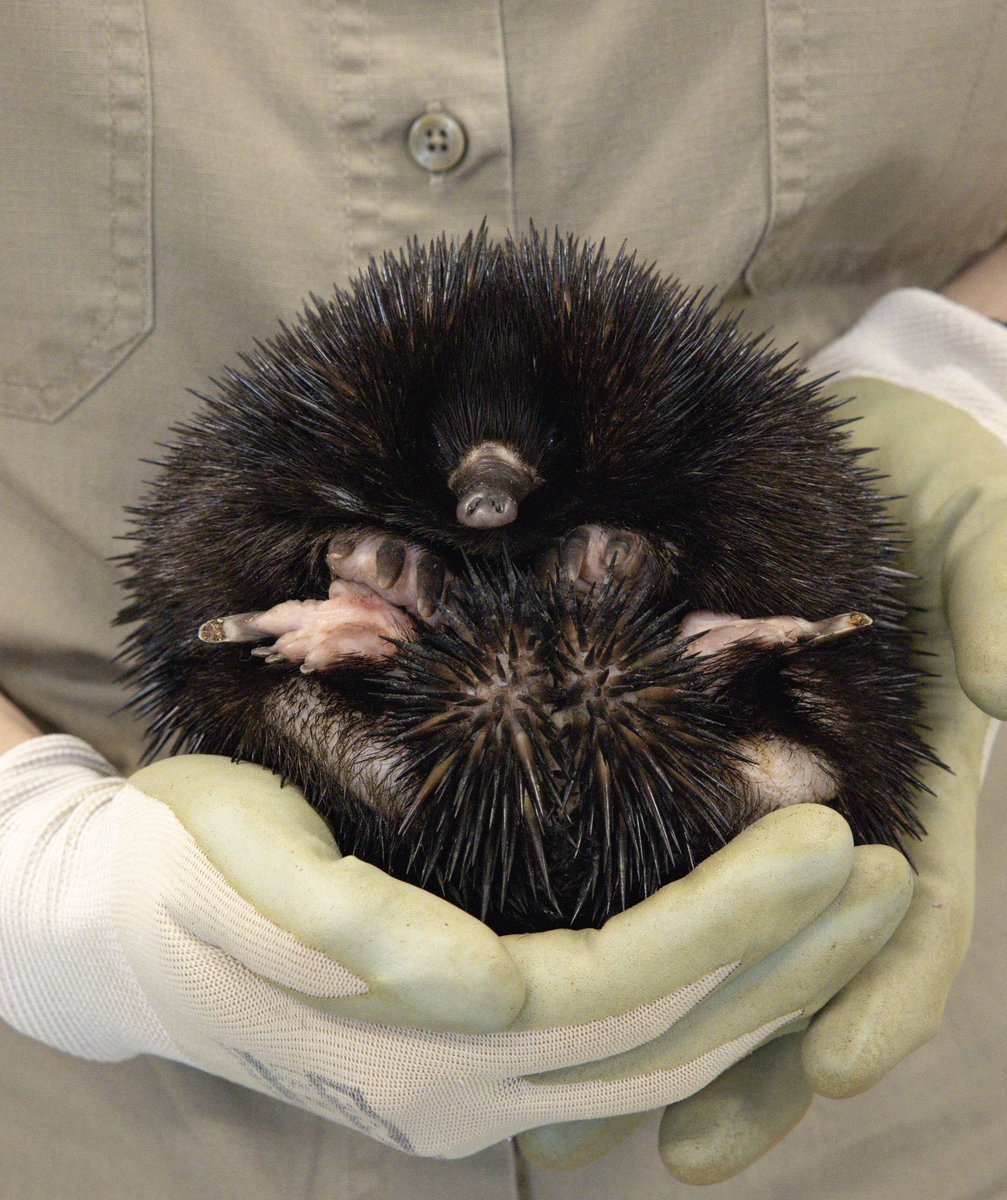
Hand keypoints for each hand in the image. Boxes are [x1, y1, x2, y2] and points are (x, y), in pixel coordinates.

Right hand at [118, 755, 911, 1157]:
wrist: (116, 929)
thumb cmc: (181, 869)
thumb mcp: (250, 869)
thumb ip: (361, 934)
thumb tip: (485, 987)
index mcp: (415, 1037)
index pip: (620, 985)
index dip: (733, 921)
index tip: (833, 844)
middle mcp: (462, 1085)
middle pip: (666, 1031)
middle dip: (789, 958)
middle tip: (893, 873)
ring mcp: (473, 1087)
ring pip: (657, 1052)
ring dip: (769, 985)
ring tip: (860, 911)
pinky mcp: (473, 1060)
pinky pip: (618, 1050)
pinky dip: (706, 1006)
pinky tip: (766, 964)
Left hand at [521, 268, 1006, 1178]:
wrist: (815, 437)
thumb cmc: (913, 480)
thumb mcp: (982, 519)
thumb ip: (1006, 593)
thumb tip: (1006, 693)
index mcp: (899, 778)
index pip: (904, 914)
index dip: (881, 996)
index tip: (829, 1072)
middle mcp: (806, 808)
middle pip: (779, 961)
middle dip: (733, 1061)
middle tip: (664, 1155)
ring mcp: (724, 784)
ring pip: (688, 931)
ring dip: (638, 1025)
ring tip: (558, 1120)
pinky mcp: (645, 741)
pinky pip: (612, 840)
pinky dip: (580, 917)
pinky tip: (512, 976)